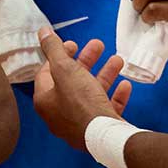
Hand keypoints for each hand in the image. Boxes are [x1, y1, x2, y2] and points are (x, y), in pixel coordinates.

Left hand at [31, 30, 132, 149]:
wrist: (105, 137)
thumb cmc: (80, 102)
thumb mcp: (65, 69)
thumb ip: (54, 49)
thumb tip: (42, 31)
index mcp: (46, 101)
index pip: (47, 73)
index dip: (59, 55)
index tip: (73, 44)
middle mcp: (59, 114)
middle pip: (72, 81)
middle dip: (87, 61)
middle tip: (98, 45)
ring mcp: (80, 124)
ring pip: (91, 93)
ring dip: (105, 74)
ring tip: (118, 60)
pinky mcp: (99, 131)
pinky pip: (106, 108)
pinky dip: (115, 95)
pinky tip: (125, 84)